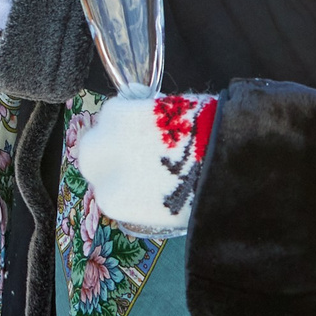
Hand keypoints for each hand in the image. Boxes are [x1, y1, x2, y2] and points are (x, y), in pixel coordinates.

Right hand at [69, 92, 215, 237]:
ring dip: (117, 127)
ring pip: (101, 128)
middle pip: (90, 157)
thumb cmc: (204, 189)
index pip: (103, 189)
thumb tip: (141, 187)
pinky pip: (119, 106)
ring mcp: (108, 140)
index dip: (119, 177)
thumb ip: (144, 199)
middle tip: (132, 146)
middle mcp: (104, 171)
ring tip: (148, 128)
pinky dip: (134, 105)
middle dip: (106, 151)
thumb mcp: (169, 210)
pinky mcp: (118, 112)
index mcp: (115, 201)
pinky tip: (156, 112)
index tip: (133, 170)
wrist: (225, 156)